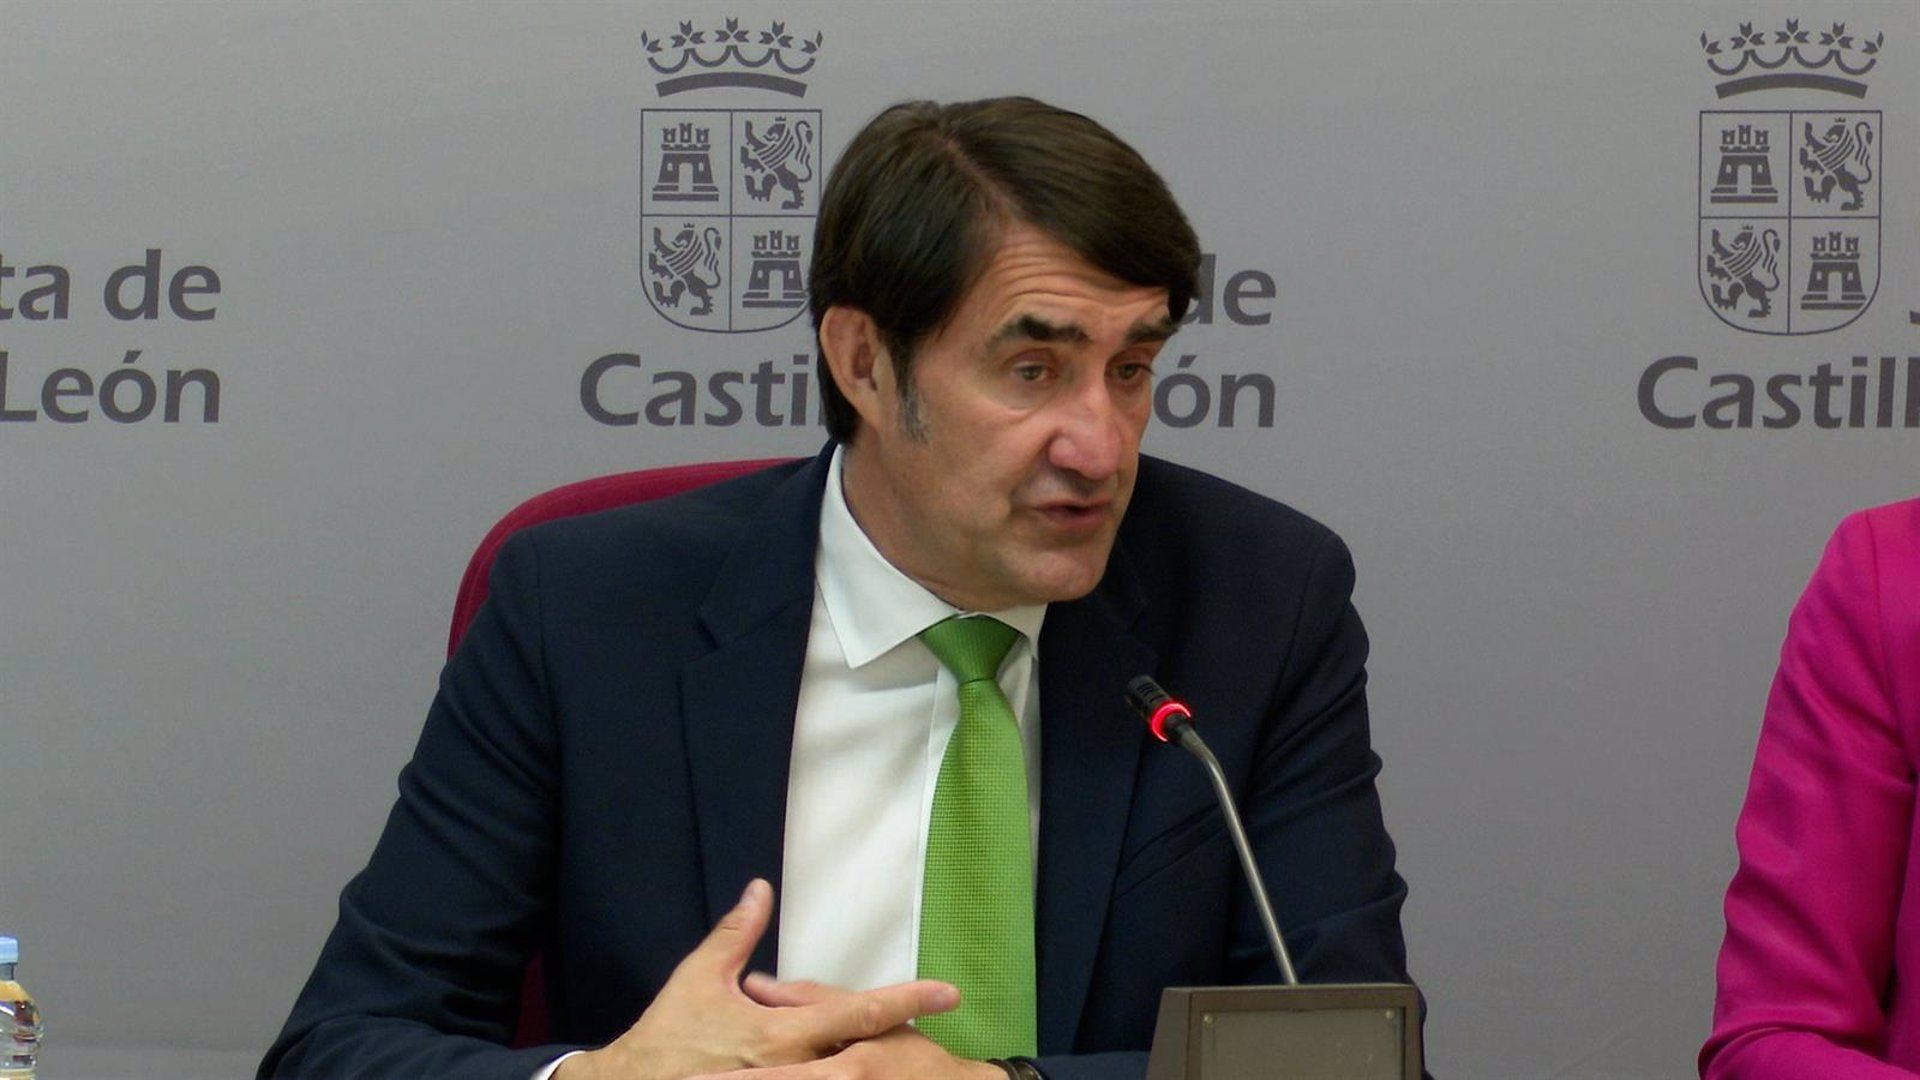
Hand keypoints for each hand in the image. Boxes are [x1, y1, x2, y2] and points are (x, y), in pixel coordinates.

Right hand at [554, 880, 960, 1079]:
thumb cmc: (669, 1035)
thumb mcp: (701, 977)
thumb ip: (737, 933)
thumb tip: (760, 889)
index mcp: (783, 1035)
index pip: (859, 1012)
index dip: (907, 1000)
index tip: (948, 991)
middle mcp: (795, 1066)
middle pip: (866, 1048)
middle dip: (904, 1034)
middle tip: (938, 1013)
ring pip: (847, 1069)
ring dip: (874, 1053)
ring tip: (907, 1039)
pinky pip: (821, 1079)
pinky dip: (839, 1065)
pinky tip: (852, 1056)